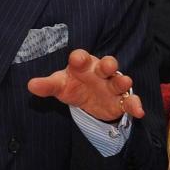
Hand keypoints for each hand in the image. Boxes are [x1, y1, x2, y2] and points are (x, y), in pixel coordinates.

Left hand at [27, 49, 144, 120]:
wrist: (89, 100)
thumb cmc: (73, 86)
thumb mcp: (60, 86)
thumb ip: (47, 86)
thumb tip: (31, 85)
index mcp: (83, 65)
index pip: (81, 58)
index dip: (79, 58)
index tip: (77, 59)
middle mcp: (99, 72)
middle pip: (106, 64)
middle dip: (108, 64)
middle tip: (107, 65)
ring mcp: (111, 85)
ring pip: (120, 80)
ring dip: (123, 81)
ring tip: (125, 82)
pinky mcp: (120, 100)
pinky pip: (129, 101)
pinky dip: (135, 105)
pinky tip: (138, 112)